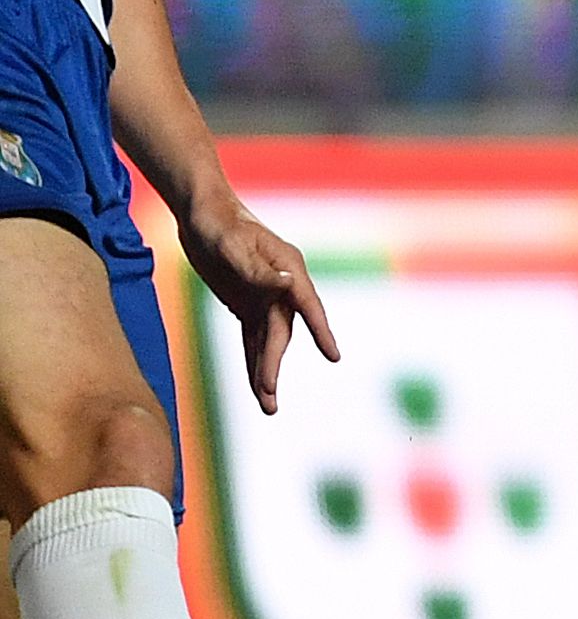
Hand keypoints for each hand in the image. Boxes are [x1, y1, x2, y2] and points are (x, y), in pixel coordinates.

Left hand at [177, 196, 337, 417]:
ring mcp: (264, 297)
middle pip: (281, 333)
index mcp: (288, 270)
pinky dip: (253, 359)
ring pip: (267, 341)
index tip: (333, 356)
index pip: (307, 306)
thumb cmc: (219, 224)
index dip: (322, 331)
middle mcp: (282, 287)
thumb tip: (290, 284)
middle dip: (274, 366)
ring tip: (268, 406)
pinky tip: (256, 382)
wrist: (202, 212)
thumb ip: (260, 270)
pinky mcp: (246, 303)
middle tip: (268, 398)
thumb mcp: (233, 246)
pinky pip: (251, 337)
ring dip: (266, 371)